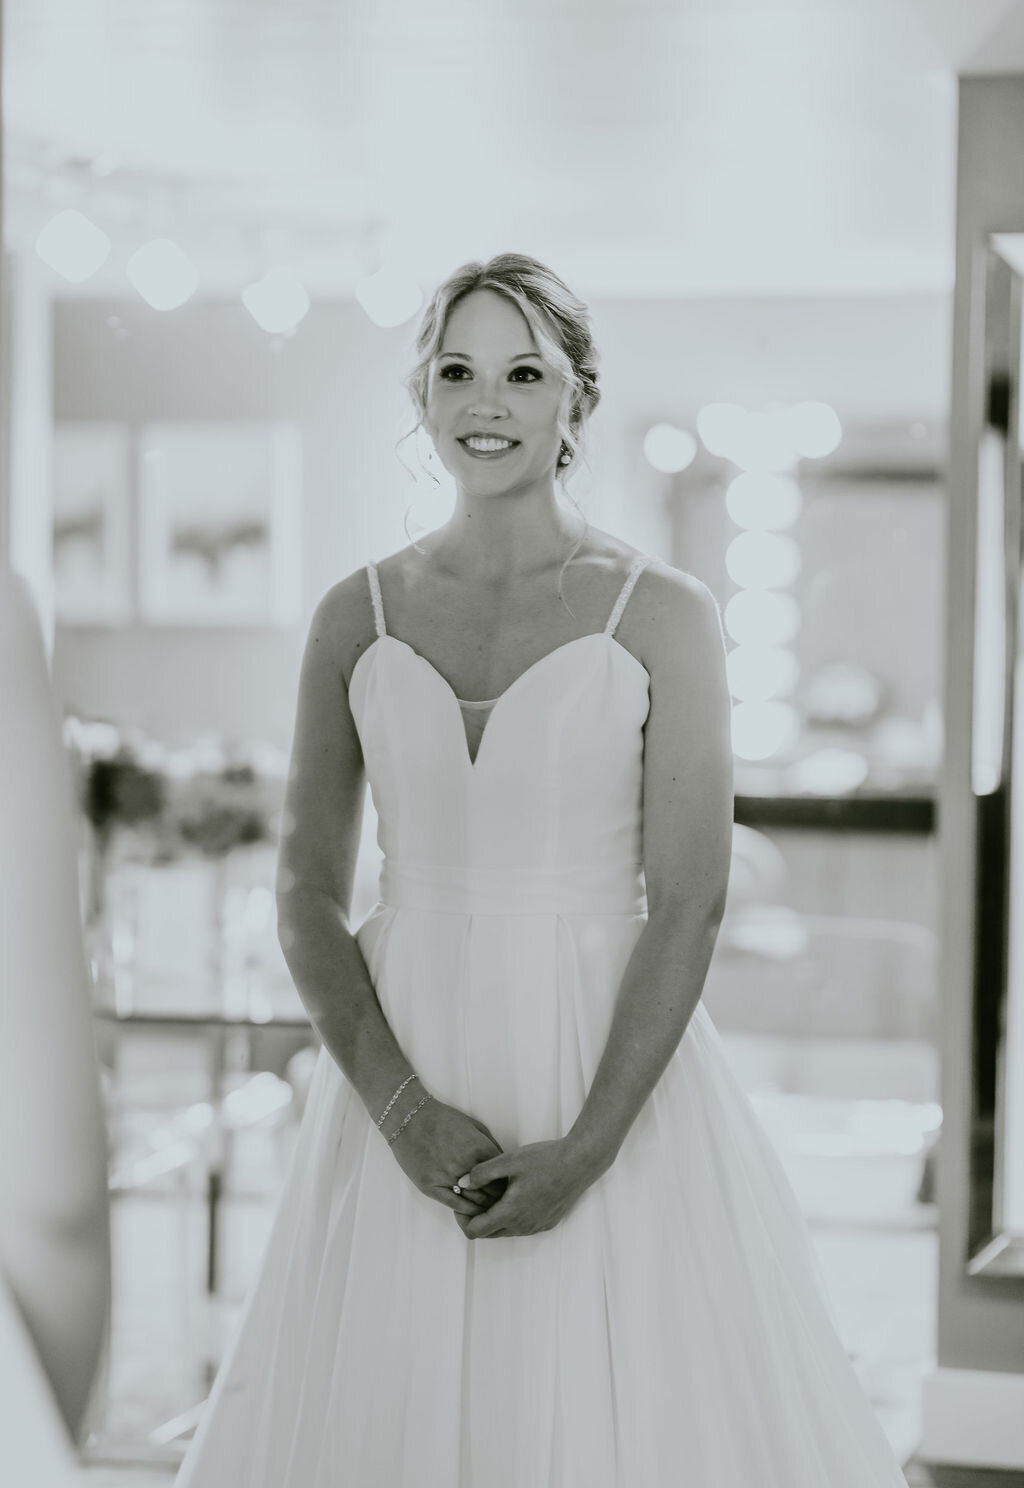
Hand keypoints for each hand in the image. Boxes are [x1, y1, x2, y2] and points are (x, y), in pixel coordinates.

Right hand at [387, 1096, 508, 1218]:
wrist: (409, 1118)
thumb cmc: (444, 1119)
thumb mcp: (475, 1126)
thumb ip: (491, 1146)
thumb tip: (505, 1166)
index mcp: (479, 1148)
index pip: (503, 1176)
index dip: (508, 1184)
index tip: (509, 1188)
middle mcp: (465, 1165)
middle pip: (492, 1192)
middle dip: (499, 1198)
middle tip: (502, 1202)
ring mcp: (446, 1177)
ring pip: (475, 1203)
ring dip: (485, 1207)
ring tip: (490, 1208)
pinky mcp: (431, 1187)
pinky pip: (455, 1206)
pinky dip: (467, 1211)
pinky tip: (472, 1209)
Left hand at [452, 1139, 596, 1238]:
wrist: (580, 1162)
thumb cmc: (545, 1159)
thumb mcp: (509, 1160)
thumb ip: (482, 1173)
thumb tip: (462, 1183)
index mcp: (510, 1213)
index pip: (475, 1231)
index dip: (462, 1219)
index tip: (461, 1200)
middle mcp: (523, 1226)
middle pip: (488, 1233)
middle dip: (477, 1217)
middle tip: (475, 1193)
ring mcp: (536, 1227)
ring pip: (505, 1230)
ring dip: (495, 1216)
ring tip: (495, 1190)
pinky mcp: (547, 1223)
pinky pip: (521, 1226)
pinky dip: (511, 1215)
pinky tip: (514, 1192)